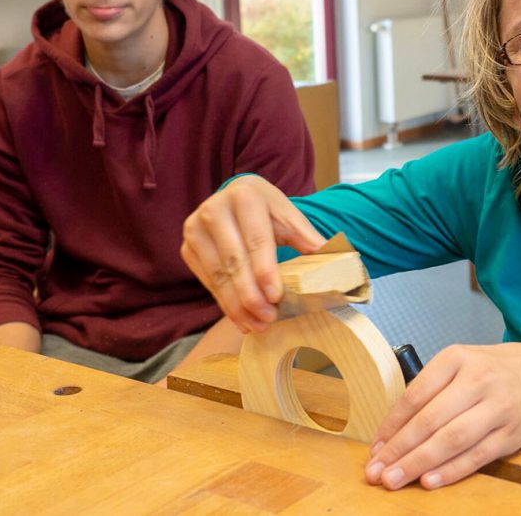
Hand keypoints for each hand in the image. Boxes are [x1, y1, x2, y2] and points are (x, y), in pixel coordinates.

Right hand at [181, 176, 324, 331]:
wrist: (234, 200)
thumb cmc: (267, 210)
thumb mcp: (288, 215)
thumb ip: (306, 236)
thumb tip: (333, 259)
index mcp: (244, 196)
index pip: (256, 240)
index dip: (266, 270)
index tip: (277, 297)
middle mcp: (214, 210)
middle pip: (234, 261)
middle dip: (251, 295)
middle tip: (269, 318)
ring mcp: (196, 230)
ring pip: (218, 276)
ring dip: (238, 306)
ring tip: (258, 325)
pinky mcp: (187, 249)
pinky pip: (207, 283)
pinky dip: (226, 304)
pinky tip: (242, 320)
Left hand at [364, 343, 520, 489]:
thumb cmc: (492, 371)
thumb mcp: (460, 364)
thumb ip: (430, 390)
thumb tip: (392, 431)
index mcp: (457, 358)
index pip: (415, 395)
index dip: (391, 425)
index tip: (375, 447)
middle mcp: (478, 380)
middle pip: (431, 420)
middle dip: (399, 450)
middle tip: (376, 472)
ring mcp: (498, 407)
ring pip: (452, 440)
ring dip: (419, 463)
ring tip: (395, 479)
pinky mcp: (513, 433)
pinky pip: (477, 456)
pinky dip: (451, 470)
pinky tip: (429, 480)